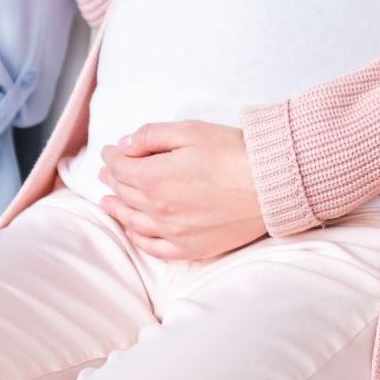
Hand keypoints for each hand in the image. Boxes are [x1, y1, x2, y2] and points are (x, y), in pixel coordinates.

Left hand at [97, 121, 267, 260]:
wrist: (271, 185)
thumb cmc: (234, 153)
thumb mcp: (191, 130)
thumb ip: (153, 135)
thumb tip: (124, 145)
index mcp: (154, 178)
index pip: (120, 167)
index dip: (112, 156)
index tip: (111, 150)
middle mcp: (158, 209)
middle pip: (125, 193)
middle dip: (113, 179)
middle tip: (108, 172)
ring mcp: (174, 233)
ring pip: (134, 222)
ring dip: (118, 209)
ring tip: (108, 201)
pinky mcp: (191, 248)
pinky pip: (155, 249)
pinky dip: (138, 239)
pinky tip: (133, 232)